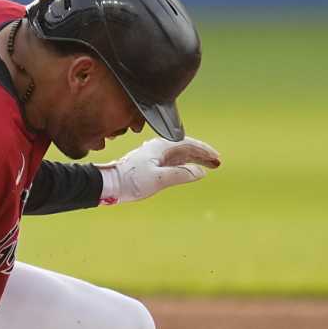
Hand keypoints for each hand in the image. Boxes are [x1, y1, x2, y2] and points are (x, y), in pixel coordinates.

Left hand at [98, 135, 219, 204]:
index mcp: (161, 147)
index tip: (216, 157)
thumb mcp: (158, 179)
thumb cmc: (131, 180)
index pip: (188, 144)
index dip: (204, 151)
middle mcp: (159, 148)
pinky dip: (185, 164)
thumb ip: (181, 174)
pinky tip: (191, 169)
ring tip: (209, 166)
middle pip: (186, 147)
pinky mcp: (152, 164)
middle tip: (217, 162)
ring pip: (181, 154)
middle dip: (202, 154)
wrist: (110, 184)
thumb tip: (200, 171)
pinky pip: (174, 161)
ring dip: (196, 159)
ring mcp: (155, 155)